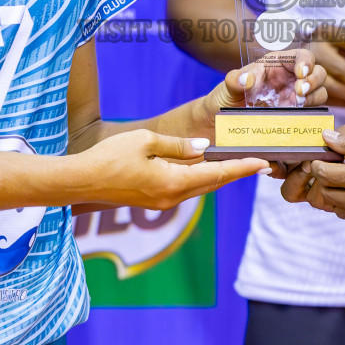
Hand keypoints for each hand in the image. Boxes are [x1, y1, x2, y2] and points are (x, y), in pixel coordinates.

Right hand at [76, 128, 266, 209]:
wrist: (81, 181)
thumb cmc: (110, 156)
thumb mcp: (146, 141)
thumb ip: (179, 146)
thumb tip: (205, 148)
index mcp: (173, 183)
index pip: (216, 174)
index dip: (241, 168)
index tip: (263, 164)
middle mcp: (171, 198)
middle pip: (212, 184)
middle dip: (236, 173)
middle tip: (258, 163)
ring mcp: (162, 202)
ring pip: (199, 187)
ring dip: (218, 176)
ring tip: (238, 164)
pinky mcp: (153, 200)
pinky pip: (184, 189)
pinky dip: (200, 178)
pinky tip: (205, 168)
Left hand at [212, 50, 327, 109]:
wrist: (221, 123)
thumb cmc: (226, 98)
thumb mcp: (227, 87)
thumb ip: (234, 80)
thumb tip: (246, 79)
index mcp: (277, 65)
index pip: (301, 56)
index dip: (306, 62)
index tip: (300, 73)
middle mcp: (290, 79)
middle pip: (317, 72)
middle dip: (314, 80)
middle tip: (300, 92)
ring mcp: (295, 98)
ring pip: (319, 92)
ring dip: (314, 97)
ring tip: (298, 105)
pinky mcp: (295, 115)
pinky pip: (312, 112)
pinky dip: (310, 114)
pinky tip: (297, 116)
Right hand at [302, 25, 344, 105]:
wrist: (300, 52)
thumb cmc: (329, 46)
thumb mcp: (342, 39)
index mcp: (326, 33)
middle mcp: (313, 48)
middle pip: (340, 68)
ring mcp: (306, 68)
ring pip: (331, 85)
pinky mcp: (304, 84)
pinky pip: (324, 96)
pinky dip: (343, 102)